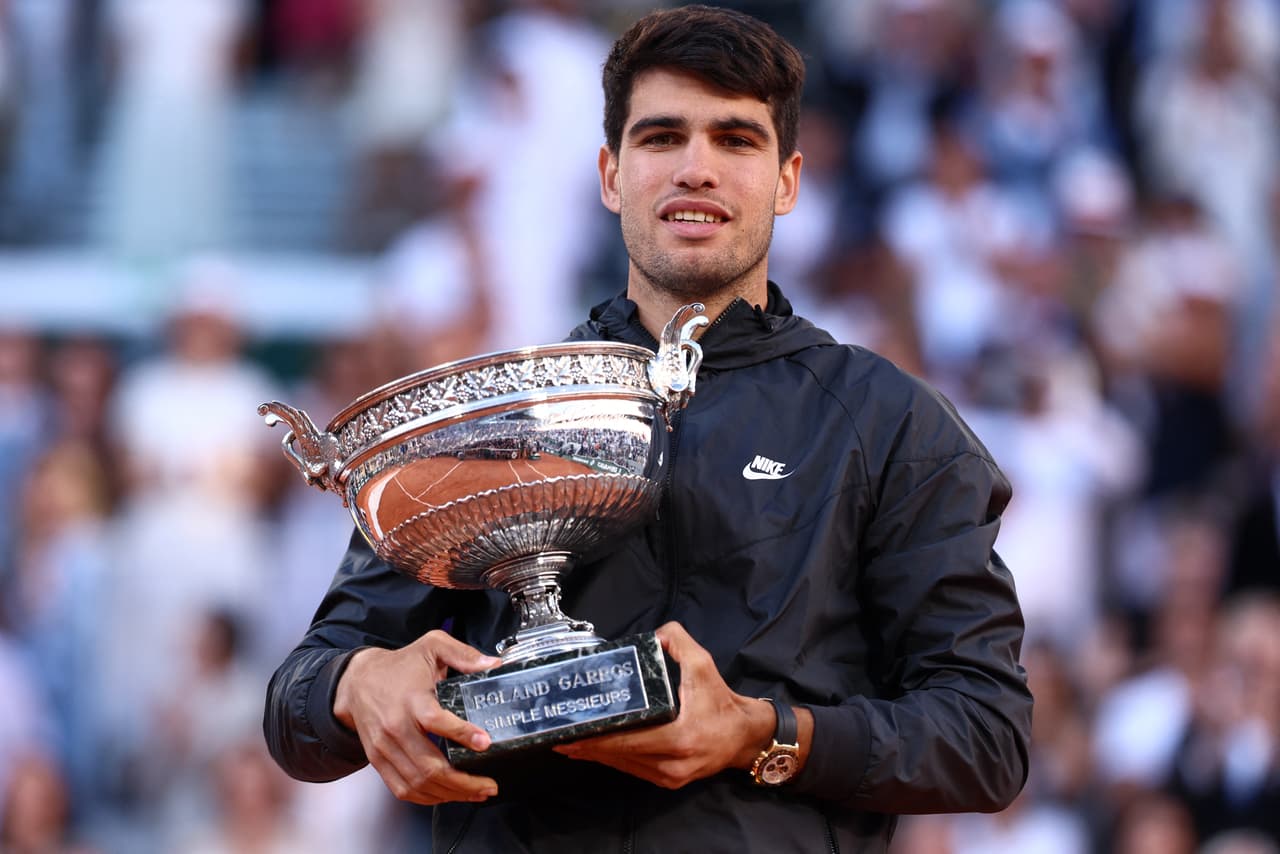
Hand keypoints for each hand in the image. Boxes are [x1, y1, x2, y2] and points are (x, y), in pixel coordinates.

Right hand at [334, 630, 501, 804]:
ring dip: (451, 793)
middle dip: (463, 781)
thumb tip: (494, 664)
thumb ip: (463, 654)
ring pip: (418, 782)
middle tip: (489, 785)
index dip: (462, 734)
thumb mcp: (432, 647)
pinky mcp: (379, 761)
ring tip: (476, 793)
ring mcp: (385, 748)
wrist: (356, 682)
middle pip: (429, 765)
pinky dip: (428, 797)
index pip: (435, 721)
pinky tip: (449, 795)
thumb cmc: (400, 666)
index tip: (485, 742)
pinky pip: (403, 789)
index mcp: (411, 699)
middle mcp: (395, 727)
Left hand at [552, 622, 775, 787]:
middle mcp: (673, 763)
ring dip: (596, 755)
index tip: (572, 732)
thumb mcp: (703, 665)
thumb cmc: (722, 702)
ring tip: (570, 742)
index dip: (598, 738)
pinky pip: (634, 770)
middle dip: (587, 746)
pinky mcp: (669, 781)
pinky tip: (596, 750)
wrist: (745, 736)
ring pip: (623, 766)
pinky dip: (614, 759)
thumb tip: (654, 633)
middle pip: (619, 756)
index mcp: (680, 737)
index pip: (629, 740)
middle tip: (558, 736)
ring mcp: (670, 777)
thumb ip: (678, 642)